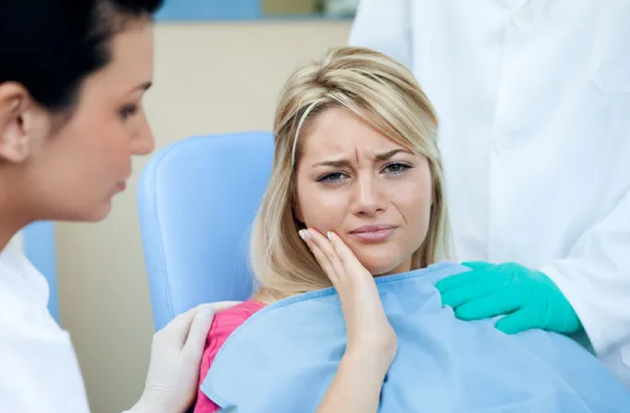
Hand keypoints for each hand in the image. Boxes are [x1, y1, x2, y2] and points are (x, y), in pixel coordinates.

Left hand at [128, 301, 240, 412]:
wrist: (160, 408)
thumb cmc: (177, 387)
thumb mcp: (192, 357)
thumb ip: (199, 331)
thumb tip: (209, 309)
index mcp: (170, 332)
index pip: (198, 311)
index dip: (219, 306)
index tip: (238, 306)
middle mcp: (165, 333)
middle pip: (193, 315)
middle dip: (214, 311)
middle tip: (235, 312)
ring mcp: (165, 342)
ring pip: (190, 324)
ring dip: (207, 321)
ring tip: (226, 320)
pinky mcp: (168, 351)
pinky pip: (187, 333)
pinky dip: (200, 330)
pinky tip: (211, 335)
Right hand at [299, 228, 396, 367]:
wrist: (371, 346)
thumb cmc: (372, 339)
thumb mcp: (369, 321)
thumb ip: (368, 317)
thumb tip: (375, 322)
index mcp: (345, 293)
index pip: (331, 269)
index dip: (322, 255)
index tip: (314, 244)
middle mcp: (344, 286)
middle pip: (326, 261)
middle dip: (315, 246)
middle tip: (304, 232)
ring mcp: (349, 282)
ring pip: (332, 257)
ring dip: (320, 242)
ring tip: (308, 230)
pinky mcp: (358, 280)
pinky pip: (345, 258)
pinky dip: (338, 246)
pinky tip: (330, 234)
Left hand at [435, 261, 581, 334]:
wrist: (570, 295)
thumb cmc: (530, 289)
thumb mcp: (506, 276)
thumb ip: (482, 273)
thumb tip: (454, 270)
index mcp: (501, 272)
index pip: (471, 276)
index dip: (452, 283)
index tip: (432, 292)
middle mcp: (512, 279)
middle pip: (482, 286)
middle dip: (459, 294)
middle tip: (438, 304)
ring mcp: (528, 294)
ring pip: (501, 299)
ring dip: (480, 306)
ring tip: (460, 314)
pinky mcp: (542, 310)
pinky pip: (526, 316)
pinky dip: (512, 321)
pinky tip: (499, 329)